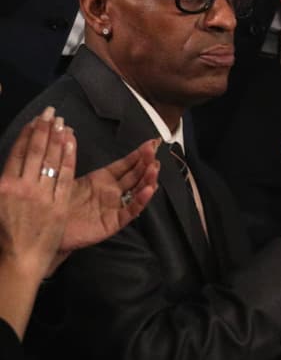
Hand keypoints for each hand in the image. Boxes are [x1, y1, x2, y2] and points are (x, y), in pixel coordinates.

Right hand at [0, 110, 75, 281]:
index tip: (35, 120)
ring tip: (61, 122)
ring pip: (51, 160)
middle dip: (43, 130)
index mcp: (3, 185)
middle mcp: (22, 186)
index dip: (27, 134)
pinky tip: (71, 143)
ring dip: (57, 138)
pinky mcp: (59, 204)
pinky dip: (68, 156)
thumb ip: (4, 182)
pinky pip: (65, 175)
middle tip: (51, 113)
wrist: (18, 259)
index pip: (17, 153)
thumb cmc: (2, 235)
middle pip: (35, 152)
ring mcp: (42, 195)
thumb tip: (12, 165)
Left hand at [61, 138, 159, 256]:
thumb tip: (67, 130)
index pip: (126, 164)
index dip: (139, 154)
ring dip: (148, 179)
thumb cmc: (56, 203)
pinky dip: (140, 201)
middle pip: (135, 175)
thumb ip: (69, 154)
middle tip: (154, 151)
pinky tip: (148, 190)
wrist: (47, 229)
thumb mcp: (64, 175)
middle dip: (146, 163)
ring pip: (137, 191)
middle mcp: (113, 192)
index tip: (152, 143)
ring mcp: (115, 206)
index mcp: (103, 179)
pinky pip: (130, 211)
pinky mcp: (113, 222)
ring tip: (154, 168)